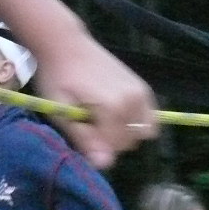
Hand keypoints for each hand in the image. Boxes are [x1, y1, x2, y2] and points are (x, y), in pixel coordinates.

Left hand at [33, 32, 158, 168]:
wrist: (66, 44)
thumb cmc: (58, 77)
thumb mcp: (61, 110)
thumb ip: (84, 138)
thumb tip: (104, 165)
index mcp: (113, 107)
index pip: (114, 148)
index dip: (96, 144)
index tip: (80, 129)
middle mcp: (134, 101)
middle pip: (130, 142)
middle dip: (111, 139)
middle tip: (90, 121)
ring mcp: (143, 94)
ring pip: (143, 133)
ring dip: (125, 132)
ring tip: (104, 118)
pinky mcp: (145, 90)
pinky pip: (150, 120)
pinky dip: (135, 122)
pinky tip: (116, 112)